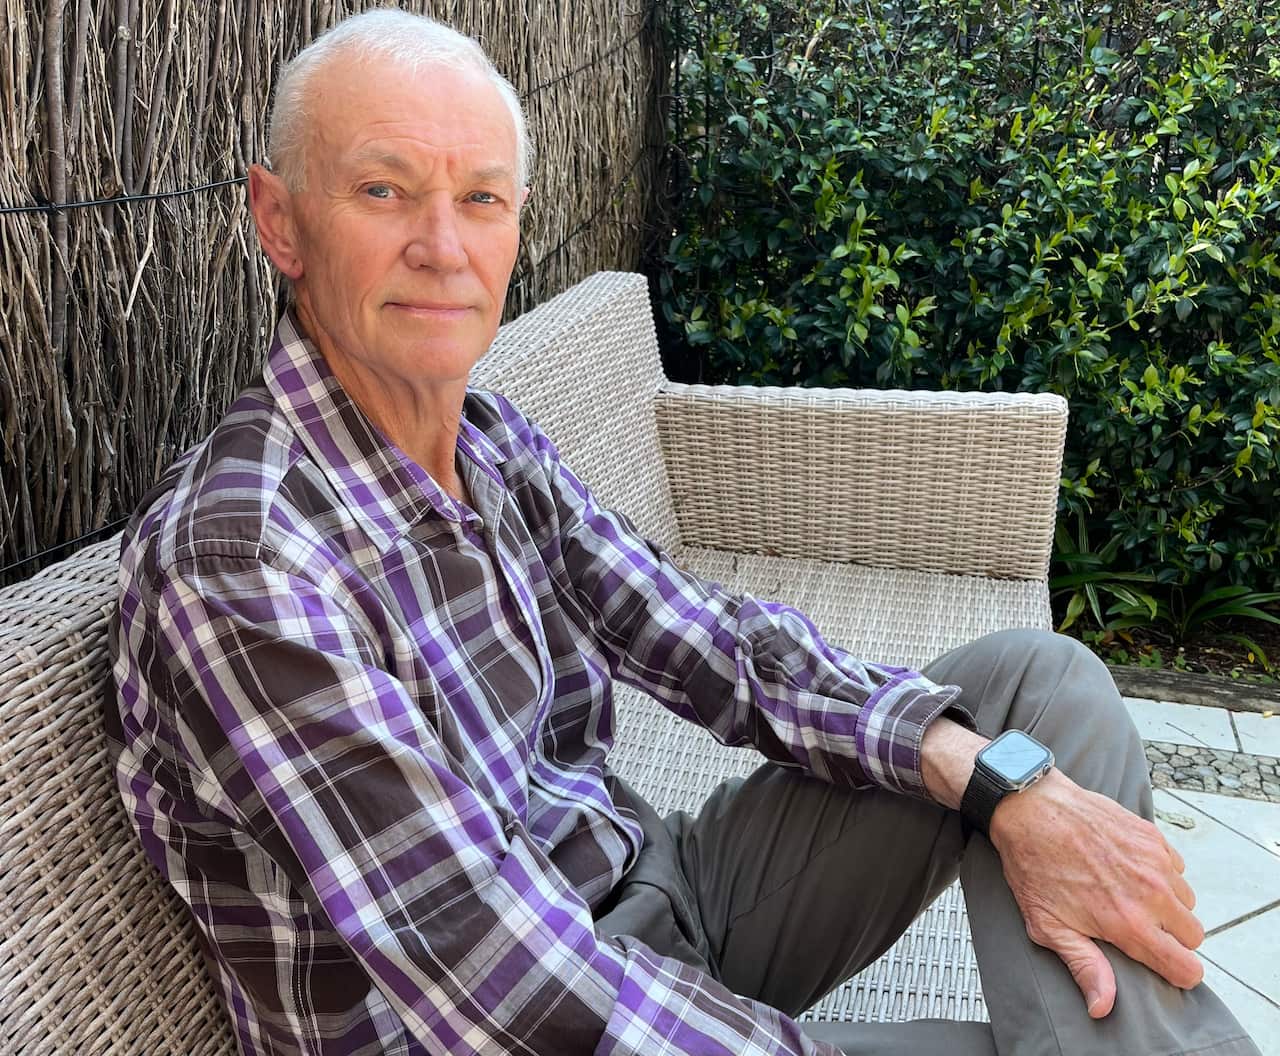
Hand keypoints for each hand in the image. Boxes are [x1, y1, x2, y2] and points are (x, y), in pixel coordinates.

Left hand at [989, 768, 1203, 1018]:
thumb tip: (1103, 1008)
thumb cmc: (1034, 867)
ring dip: (1168, 903)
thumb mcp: (1048, 925)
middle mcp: (1151, 893)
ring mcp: (1155, 862)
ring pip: (1187, 900)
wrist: (1030, 808)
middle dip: (1173, 937)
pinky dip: (1162, 872)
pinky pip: (1176, 867)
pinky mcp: (1152, 836)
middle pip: (1193, 935)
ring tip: (1131, 896)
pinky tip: (1129, 868)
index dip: (1178, 973)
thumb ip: (1084, 966)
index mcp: (1129, 923)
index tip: (1162, 966)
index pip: (1186, 968)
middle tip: (1140, 927)